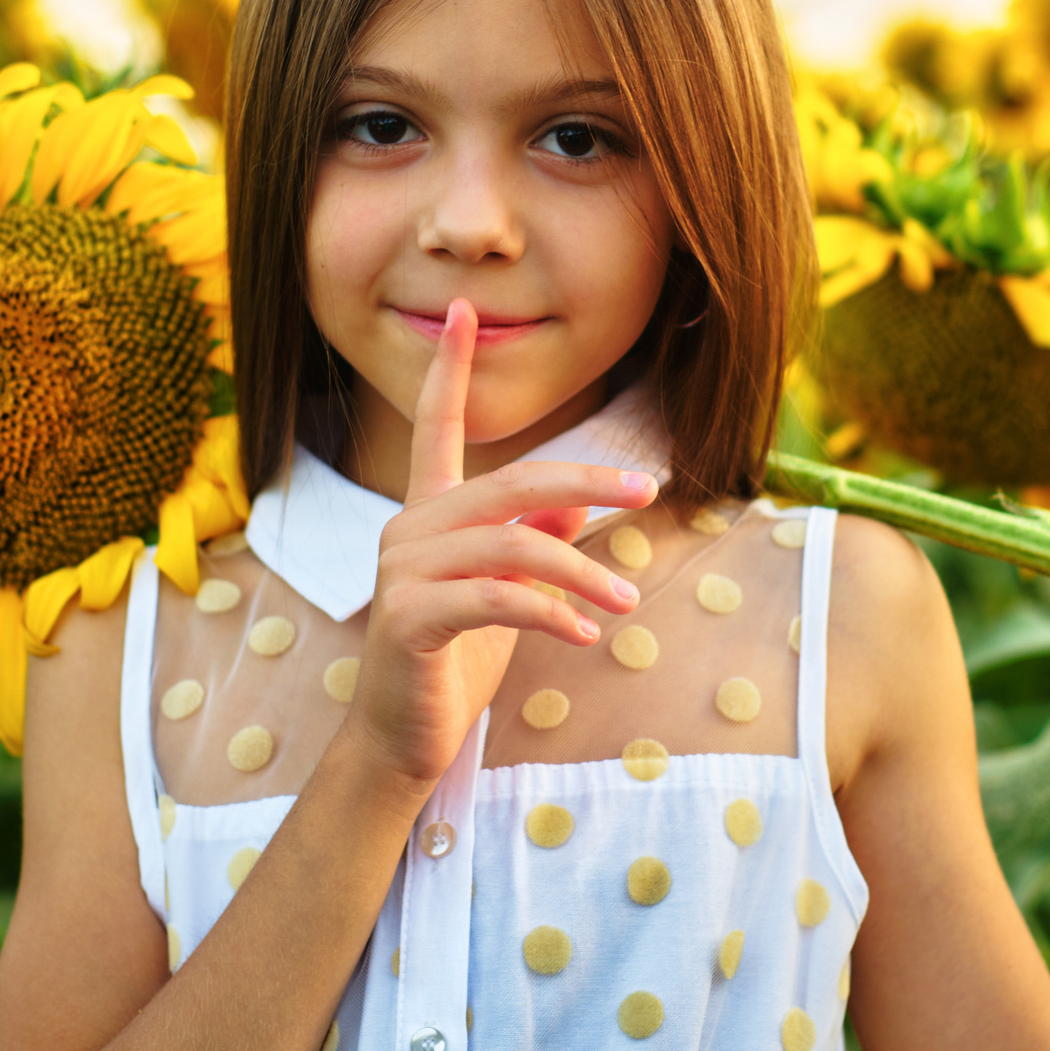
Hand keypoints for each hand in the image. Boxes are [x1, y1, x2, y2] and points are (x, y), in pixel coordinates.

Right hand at [339, 299, 655, 790]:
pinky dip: (549, 612)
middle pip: (512, 483)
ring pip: (513, 546)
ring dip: (582, 572)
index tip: (466, 311)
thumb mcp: (508, 593)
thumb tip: (579, 501)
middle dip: (586, 480)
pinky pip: (496, 598)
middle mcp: (410, 528)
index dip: (449, 369)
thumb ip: (535, 541)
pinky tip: (584, 632)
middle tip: (645, 489)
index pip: (435, 425)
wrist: (405, 739)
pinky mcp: (407, 616)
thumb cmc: (456, 661)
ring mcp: (404, 571)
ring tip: (626, 602)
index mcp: (429, 513)